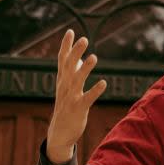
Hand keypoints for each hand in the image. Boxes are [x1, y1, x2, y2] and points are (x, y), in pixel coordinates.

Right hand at [46, 30, 106, 164]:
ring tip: (94, 57)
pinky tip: (104, 83)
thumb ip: (71, 73)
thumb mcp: (67, 88)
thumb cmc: (66, 107)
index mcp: (62, 80)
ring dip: (85, 69)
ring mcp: (70, 98)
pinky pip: (87, 99)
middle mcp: (65, 86)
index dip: (66, 46)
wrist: (59, 133)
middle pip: (68, 66)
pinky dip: (94, 91)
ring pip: (77, 81)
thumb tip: (77, 59)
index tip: (70, 31)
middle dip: (75, 52)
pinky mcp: (78, 109)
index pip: (62, 59)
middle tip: (83, 38)